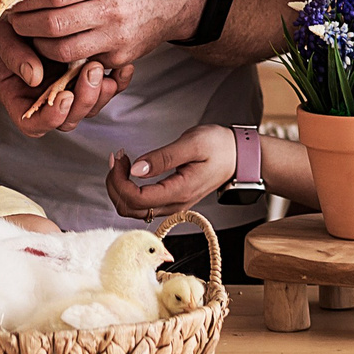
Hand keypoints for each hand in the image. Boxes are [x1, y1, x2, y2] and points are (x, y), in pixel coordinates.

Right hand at [0, 18, 130, 136]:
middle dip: (84, 101)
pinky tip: (124, 68)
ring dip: (100, 93)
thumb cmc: (4, 24)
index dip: (50, 118)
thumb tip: (34, 76)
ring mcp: (67, 87)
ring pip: (90, 106)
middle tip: (91, 73)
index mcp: (19, 98)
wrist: (24, 6)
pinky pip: (106, 87)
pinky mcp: (86, 75)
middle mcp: (45, 99)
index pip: (34, 124)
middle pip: (69, 118)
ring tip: (100, 67)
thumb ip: (14, 56)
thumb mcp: (1, 36)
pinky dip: (118, 81)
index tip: (64, 97)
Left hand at [3, 0, 207, 66]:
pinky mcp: (120, 57)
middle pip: (54, 24)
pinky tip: (53, 41)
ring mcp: (118, 37)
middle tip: (13, 17)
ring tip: (29, 31)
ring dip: (37, 43)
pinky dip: (61, 54)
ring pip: (63, 50)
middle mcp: (113, 9)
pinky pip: (81, 61)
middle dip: (24, 23)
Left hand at [105, 125, 236, 219]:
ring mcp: (172, 206)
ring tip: (123, 163)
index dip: (120, 181)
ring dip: (120, 187)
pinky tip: (131, 171)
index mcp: (180, 192)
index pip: (137, 199)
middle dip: (115, 184)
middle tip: (118, 159)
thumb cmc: (219, 147)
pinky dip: (129, 189)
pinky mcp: (171, 201)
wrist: (238, 156)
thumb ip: (163, 158)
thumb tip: (136, 169)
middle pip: (129, 209)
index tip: (120, 158)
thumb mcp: (192, 144)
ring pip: (133, 209)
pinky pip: (142, 205)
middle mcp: (174, 205)